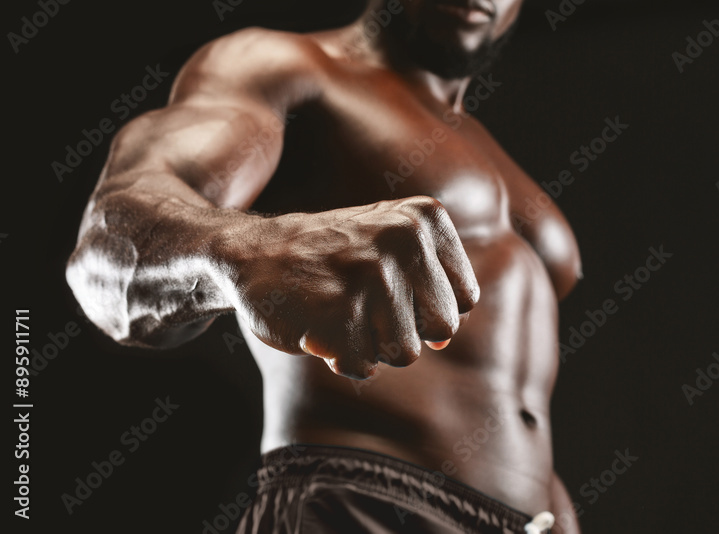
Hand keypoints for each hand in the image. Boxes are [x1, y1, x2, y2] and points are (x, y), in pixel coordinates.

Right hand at [221, 196, 478, 378]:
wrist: (252, 252)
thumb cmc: (332, 259)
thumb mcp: (391, 246)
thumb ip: (432, 287)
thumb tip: (445, 340)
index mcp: (425, 218)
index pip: (464, 299)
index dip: (427, 309)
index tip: (392, 290)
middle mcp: (404, 238)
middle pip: (441, 327)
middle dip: (404, 330)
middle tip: (363, 304)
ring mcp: (371, 275)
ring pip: (405, 352)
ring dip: (370, 345)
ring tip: (340, 311)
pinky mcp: (338, 312)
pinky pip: (364, 366)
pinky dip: (340, 357)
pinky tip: (320, 325)